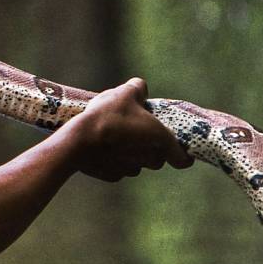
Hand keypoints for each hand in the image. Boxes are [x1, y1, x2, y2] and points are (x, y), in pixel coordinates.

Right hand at [62, 78, 193, 181]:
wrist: (78, 141)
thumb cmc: (107, 116)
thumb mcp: (124, 93)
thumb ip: (138, 88)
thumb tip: (141, 88)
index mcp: (160, 138)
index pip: (182, 158)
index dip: (183, 155)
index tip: (181, 152)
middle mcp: (150, 158)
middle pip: (158, 158)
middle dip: (152, 147)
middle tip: (138, 131)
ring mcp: (131, 169)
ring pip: (138, 163)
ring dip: (133, 153)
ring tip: (117, 137)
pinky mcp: (113, 175)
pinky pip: (120, 168)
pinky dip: (115, 160)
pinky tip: (103, 147)